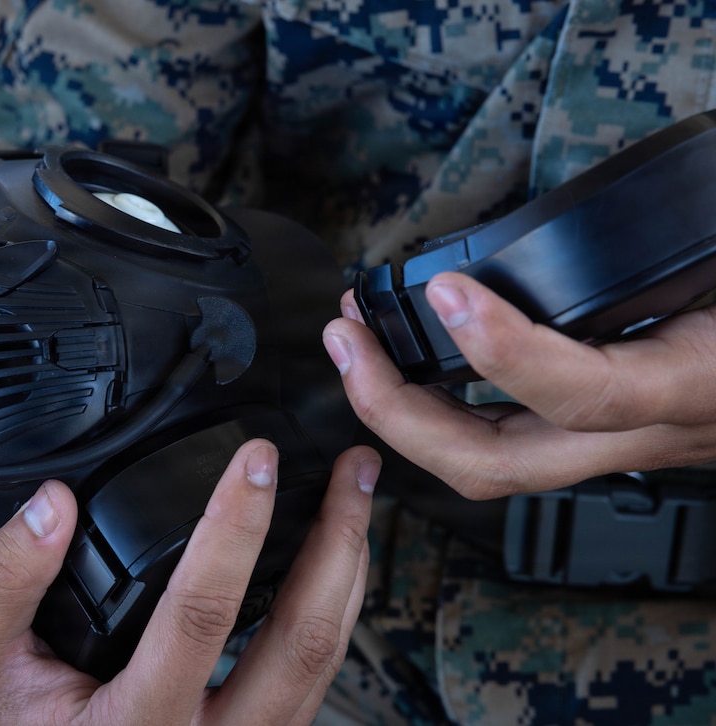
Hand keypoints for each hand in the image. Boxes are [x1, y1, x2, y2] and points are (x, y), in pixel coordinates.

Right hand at [0, 439, 377, 725]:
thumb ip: (3, 582)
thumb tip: (50, 506)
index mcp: (136, 725)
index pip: (200, 615)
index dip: (234, 529)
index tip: (256, 460)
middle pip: (300, 641)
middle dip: (336, 543)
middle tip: (350, 469)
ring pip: (323, 659)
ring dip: (346, 570)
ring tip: (355, 498)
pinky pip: (314, 674)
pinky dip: (333, 606)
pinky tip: (331, 560)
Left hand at [323, 272, 715, 498]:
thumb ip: (691, 250)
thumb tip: (671, 207)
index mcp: (687, 388)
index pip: (585, 394)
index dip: (509, 353)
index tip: (450, 292)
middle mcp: (636, 434)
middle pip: (496, 464)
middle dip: (400, 412)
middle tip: (348, 336)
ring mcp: (604, 446)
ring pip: (482, 465)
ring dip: (399, 411)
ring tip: (355, 339)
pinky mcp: (585, 437)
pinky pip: (494, 440)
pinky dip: (430, 407)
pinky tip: (401, 358)